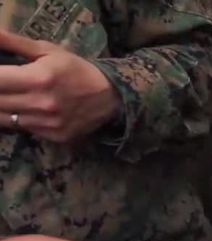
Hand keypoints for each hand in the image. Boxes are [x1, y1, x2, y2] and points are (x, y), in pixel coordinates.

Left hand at [0, 30, 119, 142]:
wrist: (112, 95)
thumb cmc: (76, 69)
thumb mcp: (47, 50)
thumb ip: (14, 43)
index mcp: (38, 78)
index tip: (0, 75)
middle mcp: (41, 103)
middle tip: (4, 85)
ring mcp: (48, 123)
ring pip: (4, 119)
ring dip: (2, 107)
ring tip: (9, 97)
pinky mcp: (54, 136)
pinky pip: (24, 129)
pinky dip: (19, 119)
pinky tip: (26, 110)